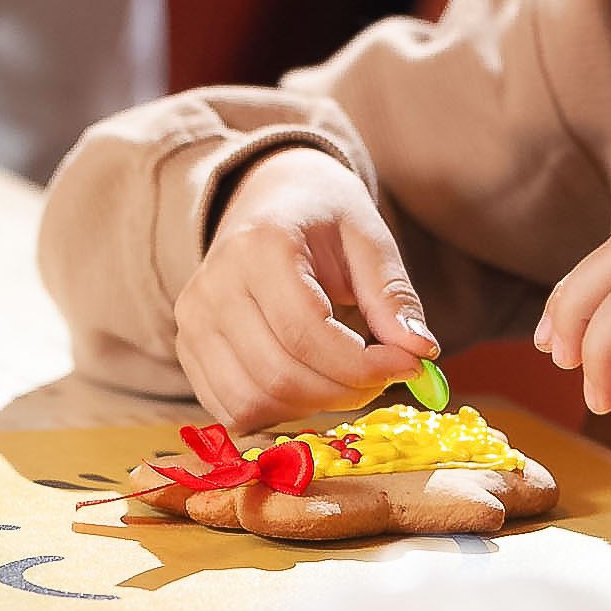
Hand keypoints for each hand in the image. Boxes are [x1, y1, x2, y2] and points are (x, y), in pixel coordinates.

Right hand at [175, 146, 438, 430]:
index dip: (363, 364)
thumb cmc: (322, 216)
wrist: (267, 199)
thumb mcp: (368, 238)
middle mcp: (213, 285)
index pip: (306, 332)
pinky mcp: (188, 348)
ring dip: (313, 405)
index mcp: (258, 246)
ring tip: (347, 377)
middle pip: (280, 374)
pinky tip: (310, 382)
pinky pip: (231, 409)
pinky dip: (279, 411)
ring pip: (254, 401)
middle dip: (345, 390)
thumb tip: (422, 352)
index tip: (408, 366)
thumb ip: (392, 295)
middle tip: (384, 377)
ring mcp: (193, 320)